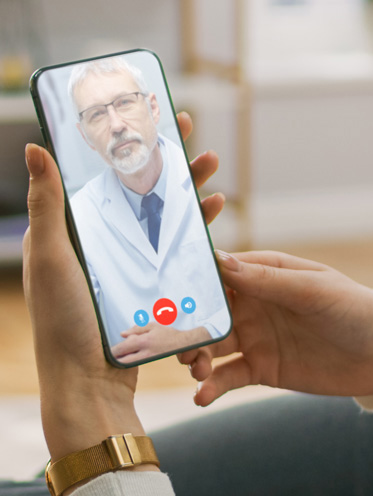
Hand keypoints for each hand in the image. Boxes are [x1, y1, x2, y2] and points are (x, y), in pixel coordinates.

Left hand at [23, 112, 220, 462]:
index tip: (148, 113)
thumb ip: (49, 205)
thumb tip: (35, 147)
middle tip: (189, 128)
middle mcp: (105, 239)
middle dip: (168, 155)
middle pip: (142, 186)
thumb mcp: (52, 257)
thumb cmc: (63, 320)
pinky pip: (179, 246)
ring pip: (166, 213)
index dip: (129, 141)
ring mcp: (131, 261)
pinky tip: (213, 212)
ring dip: (189, 186)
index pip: (106, 172)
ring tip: (212, 165)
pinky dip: (197, 226)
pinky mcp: (153, 282)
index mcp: (77, 227)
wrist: (90, 382)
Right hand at [179, 251, 372, 405]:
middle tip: (173, 341)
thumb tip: (221, 261)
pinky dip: (211, 386)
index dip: (190, 281)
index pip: (218, 272)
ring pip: (210, 345)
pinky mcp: (261, 369)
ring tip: (195, 368)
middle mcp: (253, 304)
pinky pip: (227, 377)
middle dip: (185, 325)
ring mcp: (254, 337)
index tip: (165, 293)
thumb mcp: (314, 290)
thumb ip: (268, 280)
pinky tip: (201, 395)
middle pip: (205, 312)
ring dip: (194, 355)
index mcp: (264, 274)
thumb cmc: (353, 308)